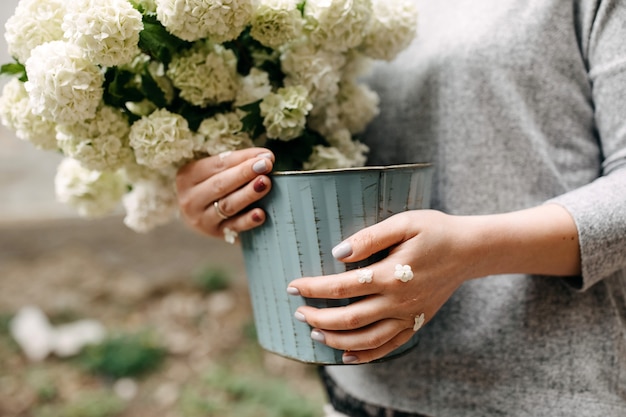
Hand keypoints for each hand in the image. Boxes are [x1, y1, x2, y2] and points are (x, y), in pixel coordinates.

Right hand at [176, 148, 273, 239]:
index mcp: (187, 176)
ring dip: (248, 194)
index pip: (218, 164)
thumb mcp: (216, 171)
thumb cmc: (212, 184)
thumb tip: (266, 156)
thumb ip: (238, 162)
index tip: (265, 155)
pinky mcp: (216, 233)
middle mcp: (191, 199)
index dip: (242, 158)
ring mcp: (202, 219)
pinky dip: (248, 221)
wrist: (199, 213)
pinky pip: (234, 227)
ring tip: (265, 183)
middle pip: (220, 185)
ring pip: (228, 205)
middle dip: (245, 173)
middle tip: (266, 165)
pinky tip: (261, 214)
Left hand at [287, 210, 468, 363]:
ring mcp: (409, 316)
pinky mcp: (417, 323)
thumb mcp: (404, 222)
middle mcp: (399, 301)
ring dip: (336, 339)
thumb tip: (338, 253)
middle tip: (298, 311)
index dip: (313, 288)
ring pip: (366, 339)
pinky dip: (366, 354)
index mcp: (391, 274)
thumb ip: (370, 237)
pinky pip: (389, 346)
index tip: (293, 287)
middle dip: (318, 317)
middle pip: (349, 318)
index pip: (342, 287)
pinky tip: (347, 355)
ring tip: (314, 332)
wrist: (470, 250)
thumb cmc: (435, 231)